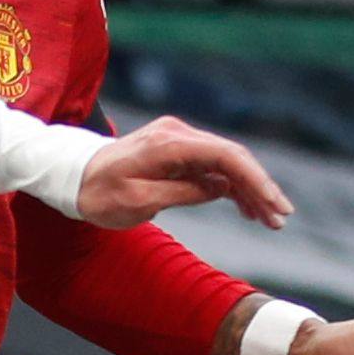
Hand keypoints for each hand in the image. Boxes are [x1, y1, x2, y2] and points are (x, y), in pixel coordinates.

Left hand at [75, 115, 289, 231]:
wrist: (73, 178)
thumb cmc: (99, 194)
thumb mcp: (137, 201)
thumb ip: (181, 192)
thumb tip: (220, 189)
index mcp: (169, 144)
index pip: (225, 156)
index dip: (254, 180)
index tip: (273, 205)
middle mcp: (178, 134)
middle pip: (232, 158)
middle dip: (259, 188)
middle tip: (280, 218)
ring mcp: (179, 141)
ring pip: (226, 163)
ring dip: (249, 190)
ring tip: (269, 220)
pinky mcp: (178, 152)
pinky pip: (212, 167)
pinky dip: (230, 186)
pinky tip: (246, 208)